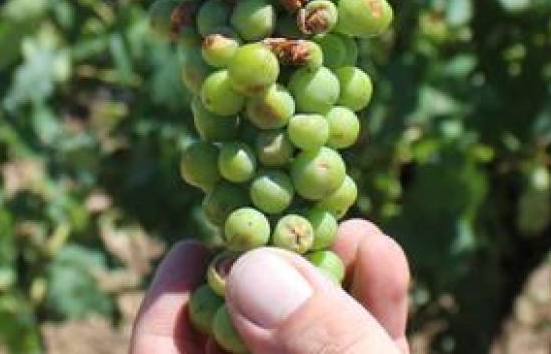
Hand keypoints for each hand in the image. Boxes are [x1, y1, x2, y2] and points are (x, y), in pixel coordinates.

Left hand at [129, 221, 411, 353]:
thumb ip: (311, 342)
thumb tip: (251, 269)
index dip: (167, 302)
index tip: (192, 243)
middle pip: (240, 335)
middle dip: (264, 268)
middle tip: (277, 210)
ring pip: (303, 337)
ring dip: (325, 273)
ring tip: (347, 219)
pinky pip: (355, 349)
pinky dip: (368, 307)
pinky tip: (383, 254)